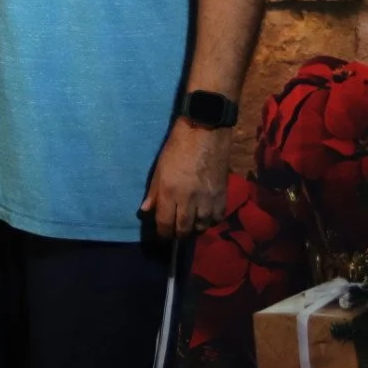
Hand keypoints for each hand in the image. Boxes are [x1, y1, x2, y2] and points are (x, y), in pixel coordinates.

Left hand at [139, 119, 229, 238]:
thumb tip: (145, 211)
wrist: (205, 132)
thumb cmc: (177, 147)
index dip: (163, 233)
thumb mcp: (159, 169)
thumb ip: (154, 192)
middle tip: (175, 233)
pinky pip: (216, 218)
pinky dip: (210, 221)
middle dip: (178, 234)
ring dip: (194, 229)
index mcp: (170, 193)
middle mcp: (189, 200)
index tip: (162, 234)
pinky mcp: (222, 196)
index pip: (165, 224)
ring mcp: (207, 199)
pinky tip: (205, 217)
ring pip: (201, 227)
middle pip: (183, 230)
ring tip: (190, 226)